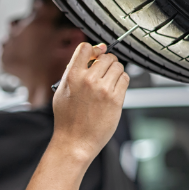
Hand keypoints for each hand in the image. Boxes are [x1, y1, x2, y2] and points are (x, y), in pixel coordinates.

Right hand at [51, 43, 128, 160]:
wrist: (75, 141)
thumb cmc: (68, 118)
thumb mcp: (62, 91)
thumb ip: (74, 70)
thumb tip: (95, 52)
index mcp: (72, 76)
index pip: (85, 48)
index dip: (93, 50)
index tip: (95, 56)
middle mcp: (88, 80)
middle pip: (106, 57)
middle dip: (106, 63)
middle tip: (103, 74)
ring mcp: (103, 90)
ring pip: (118, 66)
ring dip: (115, 72)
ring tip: (107, 84)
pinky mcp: (116, 99)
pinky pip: (125, 79)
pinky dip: (121, 81)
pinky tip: (113, 90)